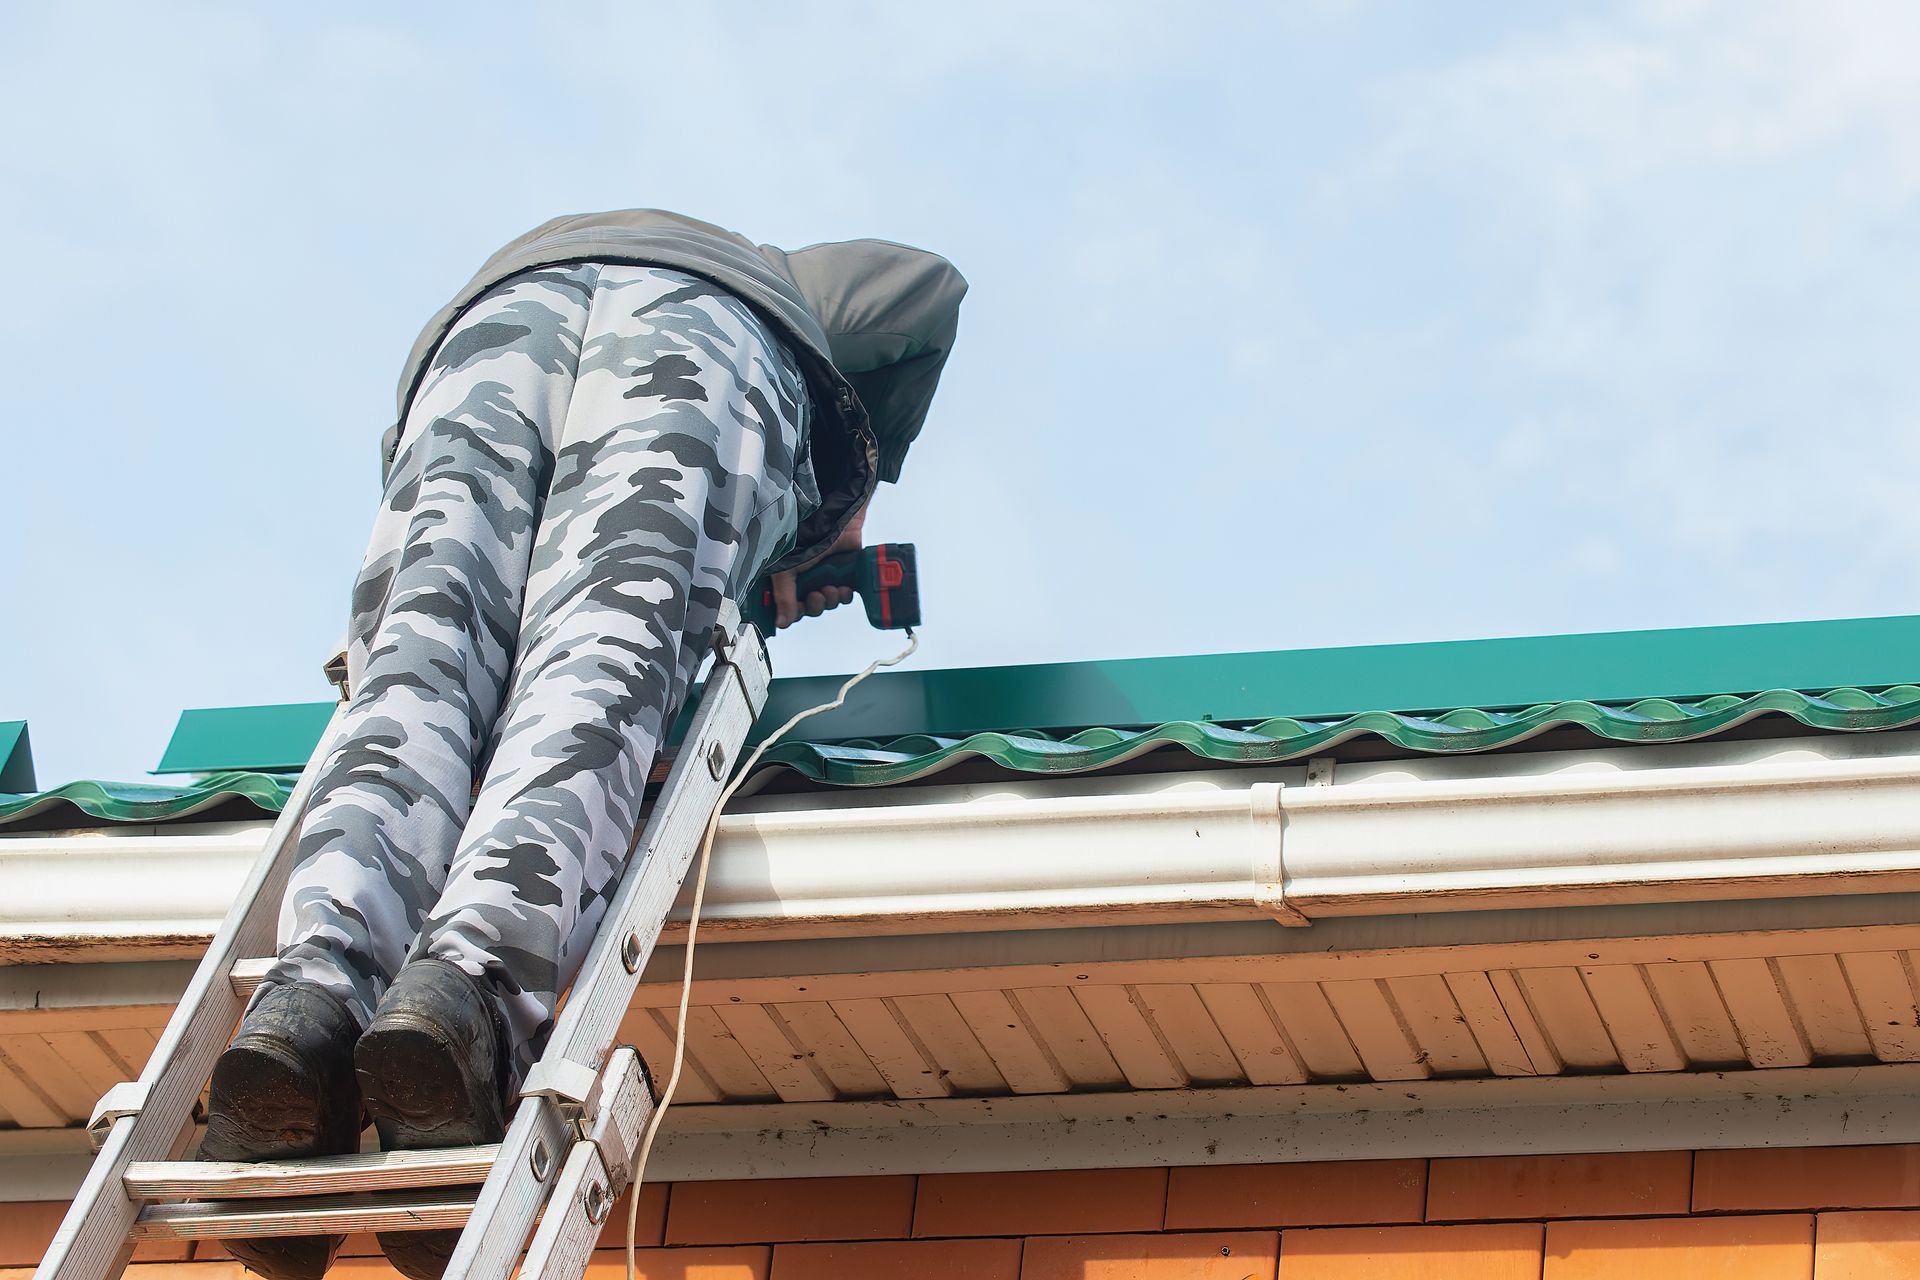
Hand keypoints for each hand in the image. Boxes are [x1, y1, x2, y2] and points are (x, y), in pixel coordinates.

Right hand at [773, 505, 865, 628]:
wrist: (834, 520)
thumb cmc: (805, 536)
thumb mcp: (786, 570)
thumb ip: (784, 598)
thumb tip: (781, 623)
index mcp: (791, 579)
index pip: (792, 607)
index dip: (796, 612)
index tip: (798, 609)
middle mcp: (808, 579)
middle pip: (812, 608)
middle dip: (816, 605)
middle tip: (817, 595)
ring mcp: (828, 576)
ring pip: (830, 603)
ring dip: (831, 600)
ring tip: (832, 588)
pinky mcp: (846, 573)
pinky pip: (847, 595)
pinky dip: (846, 595)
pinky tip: (844, 588)